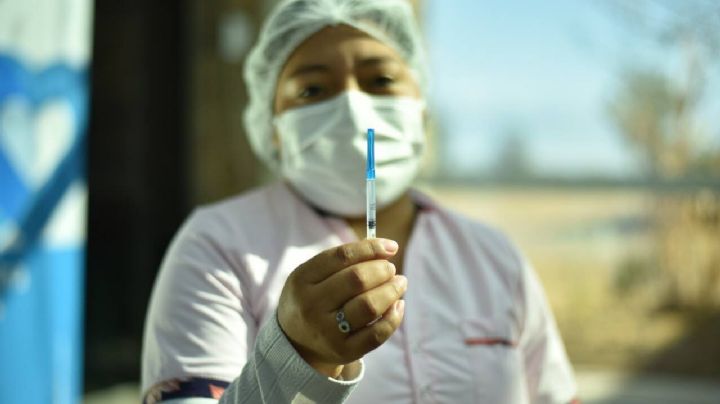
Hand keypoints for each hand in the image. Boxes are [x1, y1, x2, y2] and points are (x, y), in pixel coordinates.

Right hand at [277, 238, 407, 377]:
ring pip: (370, 306)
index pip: (341, 256)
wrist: (297, 344)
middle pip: (357, 279)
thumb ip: (344, 260)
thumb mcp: (313, 276)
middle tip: (391, 270)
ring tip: (399, 284)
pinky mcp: (343, 351)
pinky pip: (377, 333)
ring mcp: (326, 331)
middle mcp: (311, 305)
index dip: (371, 248)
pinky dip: (394, 317)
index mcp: (302, 279)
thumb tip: (386, 248)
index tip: (391, 247)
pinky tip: (397, 305)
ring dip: (392, 290)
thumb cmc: (314, 299)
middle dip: (382, 270)